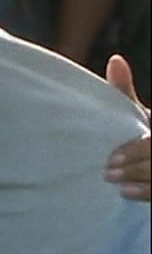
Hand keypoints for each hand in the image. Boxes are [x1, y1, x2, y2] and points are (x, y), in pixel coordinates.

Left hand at [103, 57, 148, 202]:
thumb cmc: (140, 134)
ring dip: (141, 181)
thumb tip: (115, 59)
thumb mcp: (136, 113)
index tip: (111, 158)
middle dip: (137, 165)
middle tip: (107, 172)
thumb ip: (124, 91)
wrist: (142, 162)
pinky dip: (146, 193)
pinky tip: (126, 193)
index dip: (137, 150)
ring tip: (116, 184)